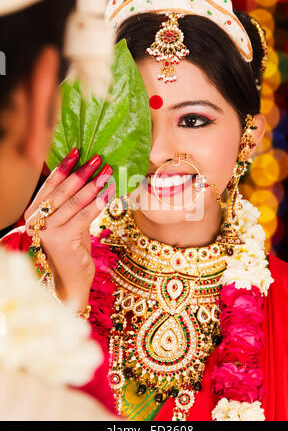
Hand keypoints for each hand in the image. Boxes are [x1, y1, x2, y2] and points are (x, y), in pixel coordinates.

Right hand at [25, 148, 114, 310]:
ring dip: (94, 185)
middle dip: (82, 172)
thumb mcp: (68, 220)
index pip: (50, 184)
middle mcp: (35, 221)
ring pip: (74, 202)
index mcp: (34, 212)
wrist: (72, 279)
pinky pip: (84, 216)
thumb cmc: (72, 247)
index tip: (79, 151)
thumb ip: (71, 201)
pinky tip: (111, 192)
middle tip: (99, 159)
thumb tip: (88, 173)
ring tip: (108, 172)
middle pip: (62, 190)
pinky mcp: (62, 240)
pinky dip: (99, 202)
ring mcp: (46, 231)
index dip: (65, 166)